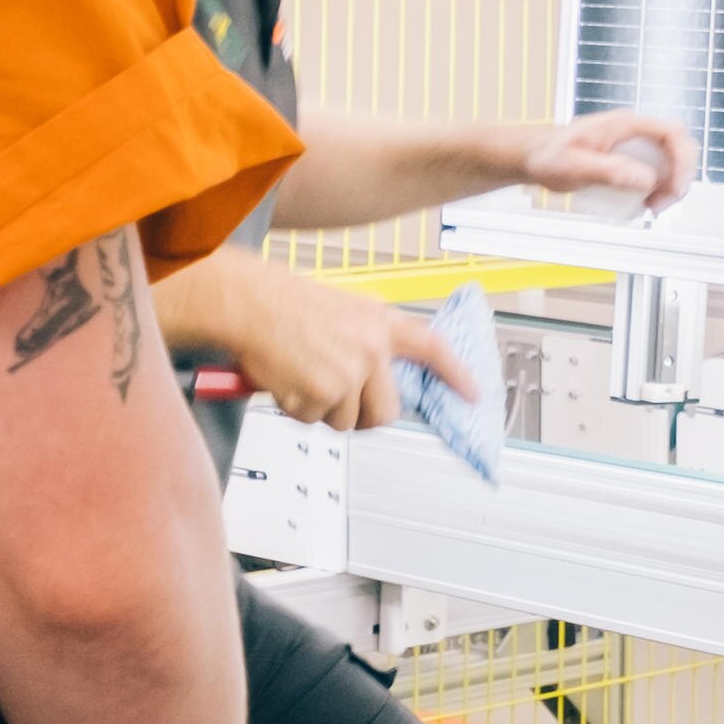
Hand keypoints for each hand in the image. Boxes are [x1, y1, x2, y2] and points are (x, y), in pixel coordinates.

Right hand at [231, 259, 471, 429]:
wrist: (250, 303)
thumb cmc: (286, 304)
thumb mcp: (343, 311)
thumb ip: (367, 342)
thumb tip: (378, 379)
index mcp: (380, 322)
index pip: (432, 348)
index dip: (455, 373)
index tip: (473, 393)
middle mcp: (371, 349)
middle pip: (388, 411)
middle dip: (365, 416)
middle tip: (342, 403)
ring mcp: (349, 373)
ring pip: (346, 420)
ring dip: (322, 409)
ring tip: (303, 376)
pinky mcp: (323, 394)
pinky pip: (313, 420)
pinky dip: (296, 408)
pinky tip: (287, 380)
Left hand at [516, 107, 696, 208]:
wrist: (535, 157)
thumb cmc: (548, 154)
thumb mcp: (574, 165)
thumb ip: (609, 170)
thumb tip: (644, 179)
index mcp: (623, 124)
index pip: (671, 132)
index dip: (683, 159)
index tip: (676, 186)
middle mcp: (634, 133)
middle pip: (677, 149)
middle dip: (679, 178)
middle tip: (662, 203)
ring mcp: (633, 147)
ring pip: (669, 164)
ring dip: (669, 188)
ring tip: (651, 207)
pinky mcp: (630, 162)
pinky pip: (655, 176)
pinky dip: (656, 192)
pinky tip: (642, 205)